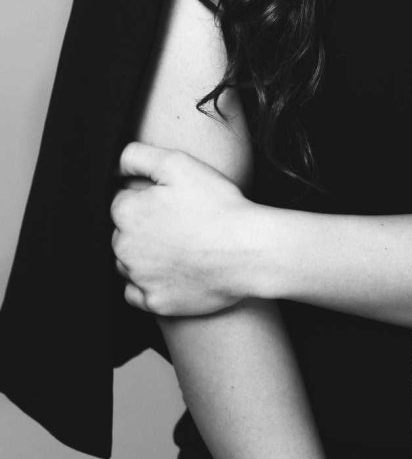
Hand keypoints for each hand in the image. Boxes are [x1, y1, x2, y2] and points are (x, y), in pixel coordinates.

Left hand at [111, 142, 253, 315]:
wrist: (248, 250)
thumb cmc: (217, 206)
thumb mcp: (178, 163)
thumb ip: (138, 156)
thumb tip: (116, 166)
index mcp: (126, 213)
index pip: (122, 201)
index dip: (148, 198)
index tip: (172, 201)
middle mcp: (124, 248)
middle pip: (123, 233)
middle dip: (144, 226)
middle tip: (180, 222)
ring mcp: (139, 278)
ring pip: (128, 263)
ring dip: (144, 255)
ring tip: (180, 246)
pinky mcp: (155, 302)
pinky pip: (138, 294)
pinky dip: (149, 284)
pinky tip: (172, 272)